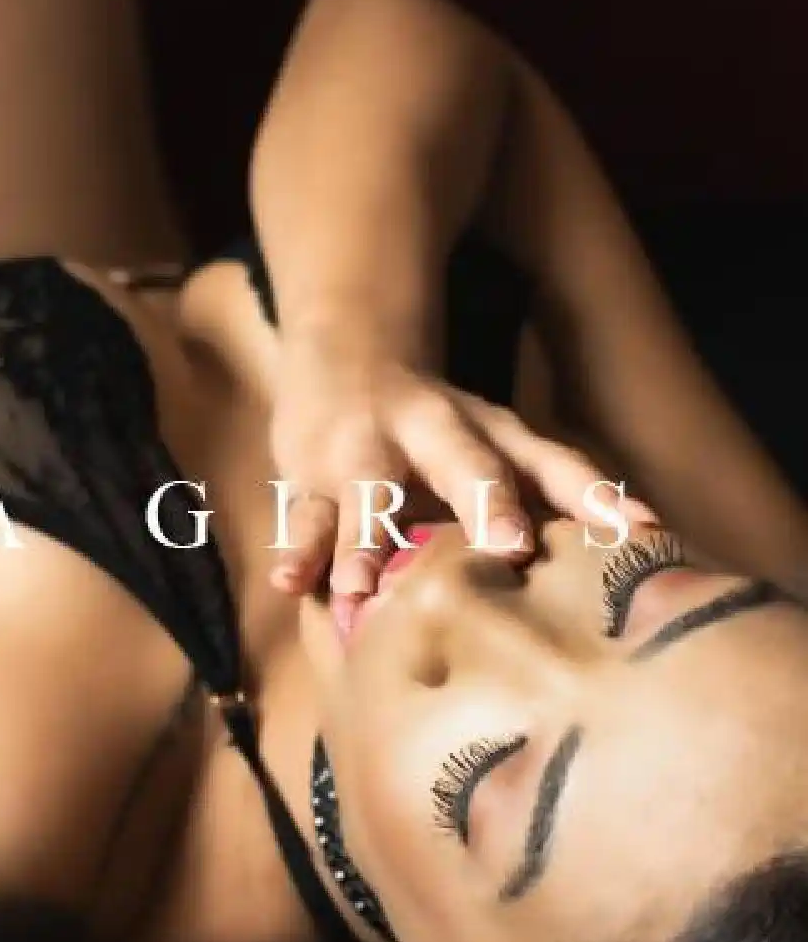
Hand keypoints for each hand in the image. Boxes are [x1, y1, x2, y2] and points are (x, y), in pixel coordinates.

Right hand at [269, 323, 655, 617]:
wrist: (345, 351)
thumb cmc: (440, 425)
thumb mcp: (500, 444)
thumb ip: (558, 494)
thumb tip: (650, 543)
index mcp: (490, 431)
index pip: (552, 459)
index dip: (592, 491)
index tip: (635, 529)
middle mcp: (433, 432)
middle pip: (463, 459)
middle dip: (484, 500)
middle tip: (508, 547)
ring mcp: (366, 451)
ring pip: (367, 492)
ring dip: (365, 540)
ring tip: (361, 590)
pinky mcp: (312, 476)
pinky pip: (304, 516)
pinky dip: (298, 550)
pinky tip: (291, 583)